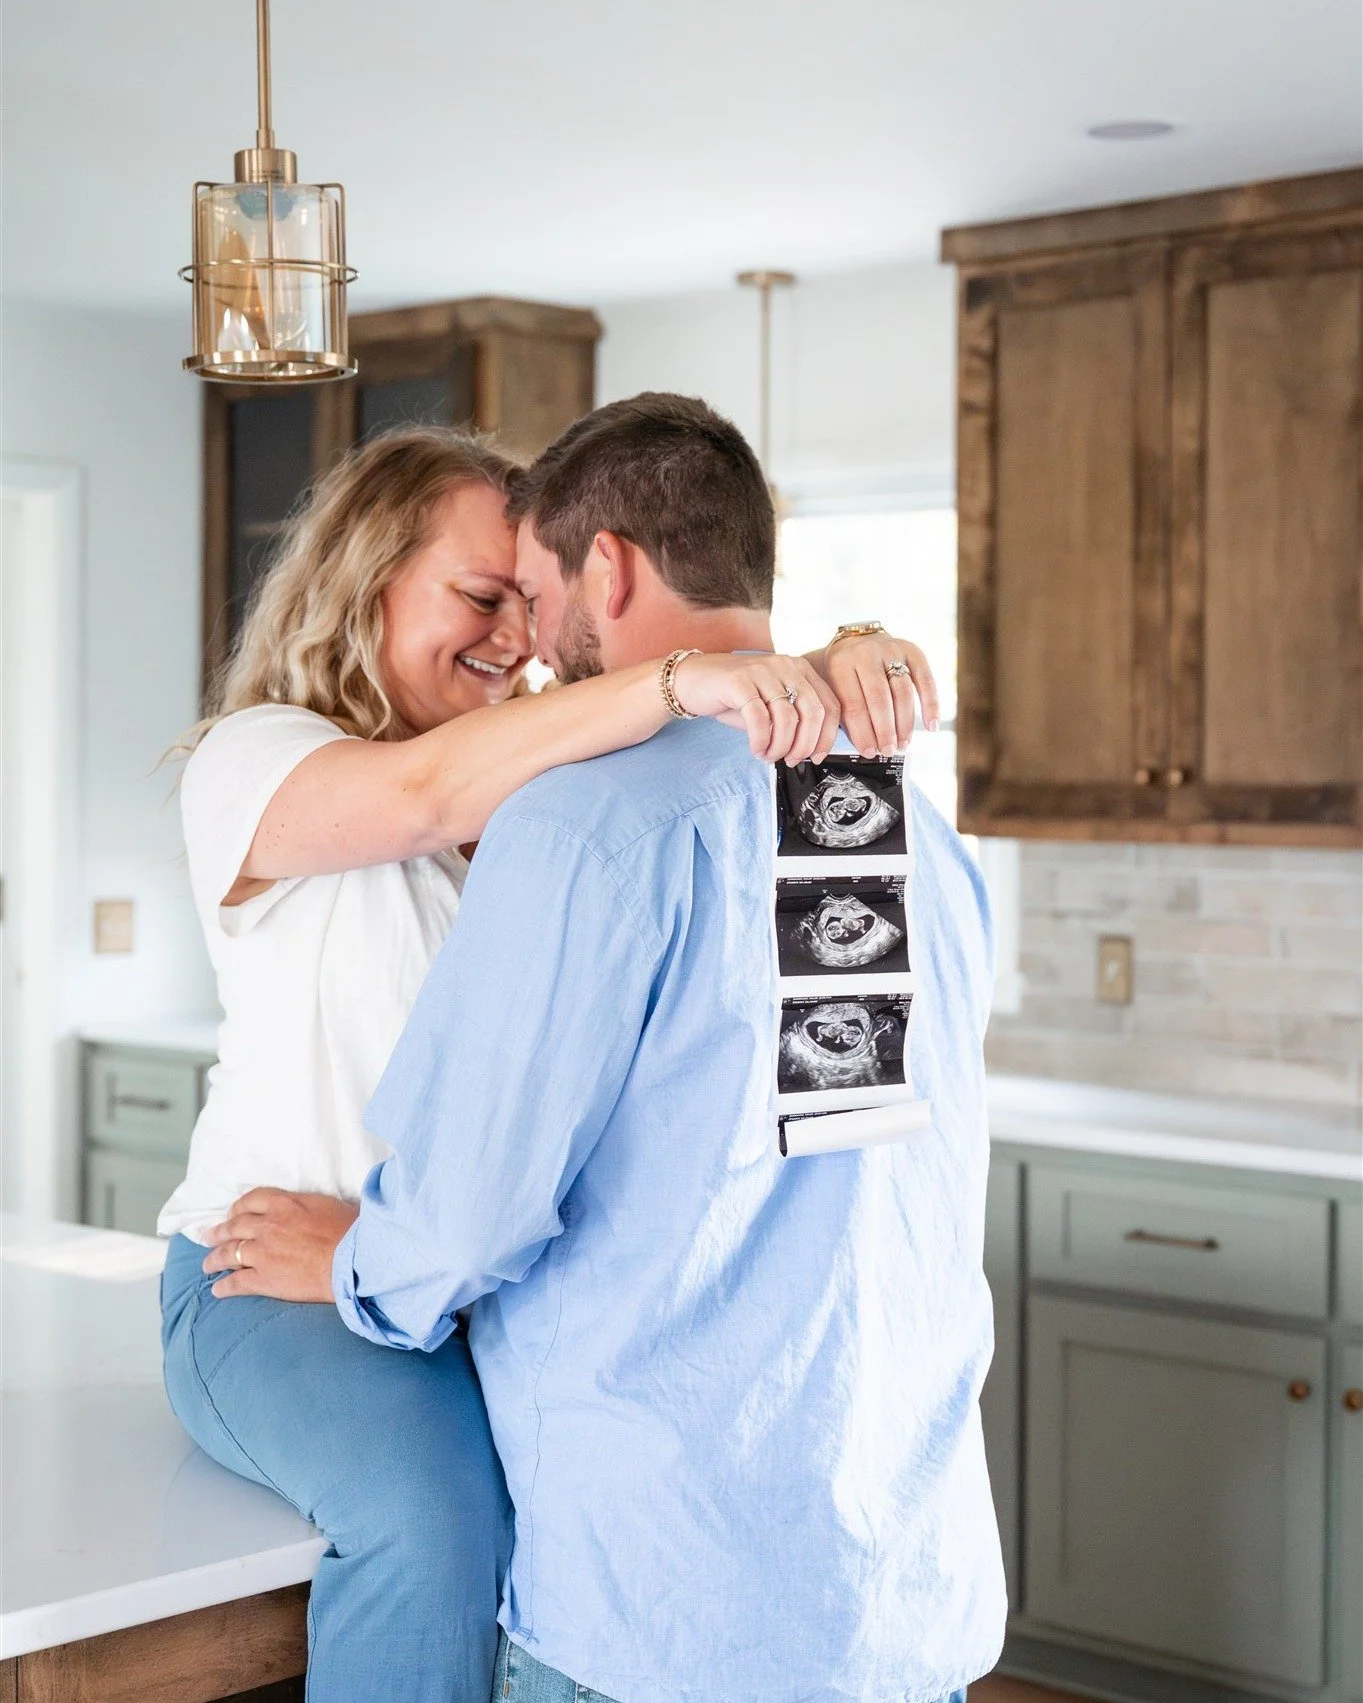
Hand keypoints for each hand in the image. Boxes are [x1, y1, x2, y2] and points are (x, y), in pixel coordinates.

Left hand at [202, 1189, 359, 1302]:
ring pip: (228, 1253)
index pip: (252, 1200)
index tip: (233, 1213)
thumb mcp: (327, 1204)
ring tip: (207, 1264)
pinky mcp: (263, 1279)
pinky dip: (224, 1287)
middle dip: (219, 1231)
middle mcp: (267, 1225)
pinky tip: (217, 1290)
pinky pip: (236, 1282)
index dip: (238, 1207)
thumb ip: (307, 1205)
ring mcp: (262, 1253)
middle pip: (234, 1226)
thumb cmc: (350, 1231)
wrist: (351, 1260)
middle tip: (209, 1236)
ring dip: (214, 1259)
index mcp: (284, 1204)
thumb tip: (309, 1209)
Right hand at [673, 652, 840, 763]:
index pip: (830, 705)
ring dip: (780, 746)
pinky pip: (759, 718)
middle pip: (813, 713)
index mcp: (800, 669)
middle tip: (791, 761)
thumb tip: (812, 750)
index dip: (827, 738)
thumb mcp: (771, 706)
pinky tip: (756, 749)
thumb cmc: (735, 697)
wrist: (693, 680)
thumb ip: (794, 720)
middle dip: (804, 745)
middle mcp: (786, 665)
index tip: (816, 757)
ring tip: (768, 755)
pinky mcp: (739, 681)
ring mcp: (763, 671)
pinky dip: (761, 741)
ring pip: (787, 718)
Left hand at [820, 635, 939, 757]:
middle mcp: (866, 653)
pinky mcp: (912, 650)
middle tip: (888, 750)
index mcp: (841, 664)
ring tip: (903, 744)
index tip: (869, 752)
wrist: (857, 640)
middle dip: (885, 730)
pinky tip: (931, 726)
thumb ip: (842, 714)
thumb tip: (864, 749)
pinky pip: (925, 680)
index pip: (853, 705)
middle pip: (879, 699)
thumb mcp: (832, 688)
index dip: (863, 733)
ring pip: (903, 692)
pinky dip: (930, 704)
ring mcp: (891, 649)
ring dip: (905, 723)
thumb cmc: (843, 673)